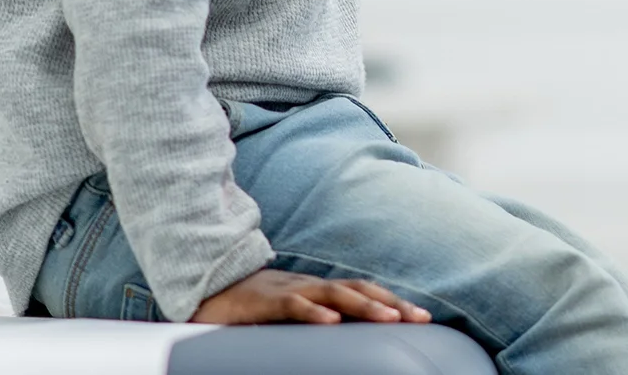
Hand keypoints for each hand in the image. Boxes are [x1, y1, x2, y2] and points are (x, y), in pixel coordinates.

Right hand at [191, 268, 431, 325]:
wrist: (204, 288)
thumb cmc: (249, 308)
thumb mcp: (288, 317)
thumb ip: (314, 324)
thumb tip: (342, 340)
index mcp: (318, 291)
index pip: (364, 293)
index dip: (393, 303)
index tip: (423, 318)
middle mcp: (310, 287)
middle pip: (359, 290)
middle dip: (392, 304)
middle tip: (421, 319)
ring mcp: (289, 290)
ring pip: (334, 293)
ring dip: (365, 305)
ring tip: (391, 319)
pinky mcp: (264, 301)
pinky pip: (293, 305)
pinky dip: (314, 312)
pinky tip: (332, 323)